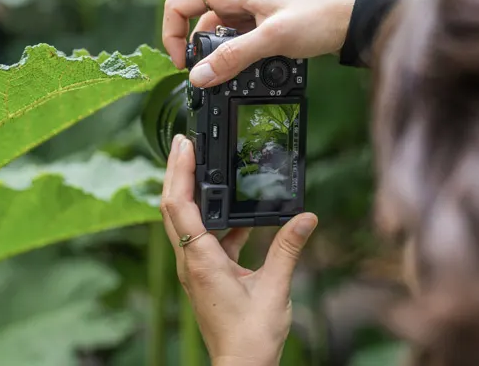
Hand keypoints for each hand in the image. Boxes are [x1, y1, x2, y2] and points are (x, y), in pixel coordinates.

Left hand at [160, 134, 318, 364]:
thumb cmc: (252, 335)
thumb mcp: (275, 288)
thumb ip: (288, 249)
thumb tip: (306, 218)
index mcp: (202, 261)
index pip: (180, 206)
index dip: (179, 172)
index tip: (184, 145)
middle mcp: (191, 262)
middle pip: (173, 208)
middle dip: (176, 173)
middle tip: (184, 143)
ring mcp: (196, 269)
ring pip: (186, 222)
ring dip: (193, 194)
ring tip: (206, 168)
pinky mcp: (206, 276)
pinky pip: (205, 239)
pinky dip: (216, 222)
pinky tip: (240, 217)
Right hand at [162, 0, 358, 87]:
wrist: (351, 18)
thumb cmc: (317, 17)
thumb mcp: (271, 40)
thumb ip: (232, 57)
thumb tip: (198, 76)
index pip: (178, 6)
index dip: (172, 35)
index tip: (184, 63)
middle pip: (196, 25)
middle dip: (200, 52)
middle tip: (214, 75)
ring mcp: (248, 9)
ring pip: (217, 36)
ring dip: (222, 57)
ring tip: (240, 73)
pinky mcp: (260, 22)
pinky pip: (237, 41)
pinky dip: (239, 56)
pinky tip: (254, 68)